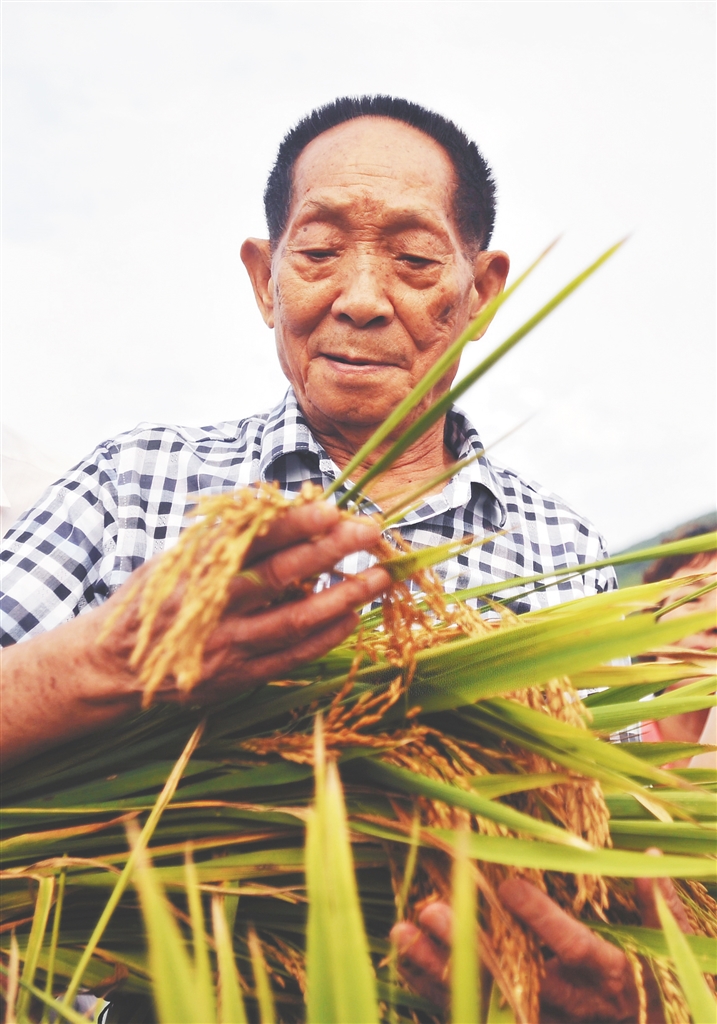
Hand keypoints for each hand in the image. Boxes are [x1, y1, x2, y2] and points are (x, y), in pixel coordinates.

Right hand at [1, 503, 388, 762]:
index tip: (332, 507)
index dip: (294, 523)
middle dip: (330, 551)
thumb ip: (223, 537)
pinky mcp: (237, 677)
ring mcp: (226, 646)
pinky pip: (292, 656)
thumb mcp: (176, 558)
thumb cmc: (154, 599)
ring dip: (342, 597)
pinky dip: (326, 637)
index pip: (252, 540)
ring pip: (294, 620)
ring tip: (378, 577)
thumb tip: (277, 504)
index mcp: (194, 569)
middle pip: (280, 576)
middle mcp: (211, 607)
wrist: (115, 665)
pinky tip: (353, 617)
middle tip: (369, 532)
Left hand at [391, 871, 690, 1022]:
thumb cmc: (662, 993)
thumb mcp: (671, 953)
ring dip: (439, 969)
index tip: (509, 887)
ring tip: (402, 931)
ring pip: (484, 999)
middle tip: (430, 908)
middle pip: (514, 976)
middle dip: (469, 944)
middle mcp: (572, 1007)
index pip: (574, 949)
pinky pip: (474, 1016)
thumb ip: (659, 907)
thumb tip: (646, 854)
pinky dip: (436, 992)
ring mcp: (542, 1023)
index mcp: (610, 978)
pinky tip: (406, 963)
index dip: (543, 920)